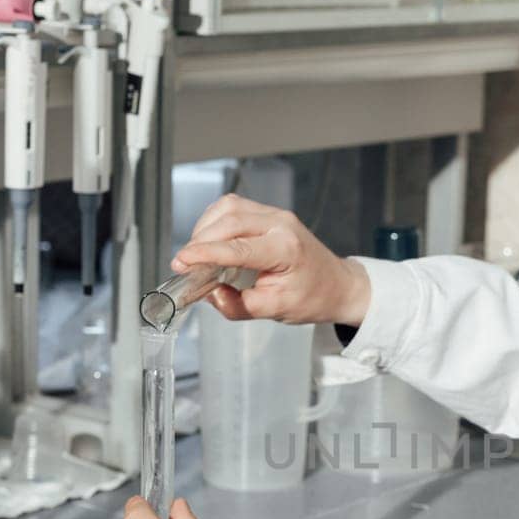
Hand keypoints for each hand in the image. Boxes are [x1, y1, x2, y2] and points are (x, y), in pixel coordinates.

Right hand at [171, 194, 371, 326]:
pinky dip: (216, 221)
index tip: (180, 262)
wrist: (337, 285)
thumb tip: (211, 295)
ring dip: (206, 227)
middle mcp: (281, 224)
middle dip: (200, 240)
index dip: (204, 253)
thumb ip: (239, 306)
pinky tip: (211, 240)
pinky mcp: (270, 213)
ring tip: (197, 253)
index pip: (236, 247)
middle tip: (183, 263)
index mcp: (285, 249)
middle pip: (229, 219)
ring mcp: (276, 215)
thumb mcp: (275, 311)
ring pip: (230, 207)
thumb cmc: (312, 298)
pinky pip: (235, 207)